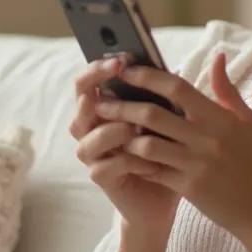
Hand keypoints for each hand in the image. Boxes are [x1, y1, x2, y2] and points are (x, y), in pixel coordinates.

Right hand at [70, 55, 180, 238]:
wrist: (166, 196)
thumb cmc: (165, 151)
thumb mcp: (167, 120)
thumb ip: (161, 96)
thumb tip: (170, 66)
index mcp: (103, 109)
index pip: (89, 80)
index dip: (99, 67)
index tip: (121, 56)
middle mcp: (90, 128)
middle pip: (81, 100)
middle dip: (96, 83)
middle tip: (118, 72)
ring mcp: (93, 154)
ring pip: (88, 136)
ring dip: (113, 129)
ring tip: (135, 127)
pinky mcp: (101, 178)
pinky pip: (105, 166)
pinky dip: (127, 161)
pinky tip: (150, 162)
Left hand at [95, 52, 251, 242]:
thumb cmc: (251, 161)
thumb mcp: (245, 121)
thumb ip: (226, 89)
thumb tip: (216, 56)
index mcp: (219, 117)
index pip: (178, 88)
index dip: (148, 76)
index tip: (126, 69)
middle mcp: (207, 138)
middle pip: (154, 114)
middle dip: (123, 105)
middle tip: (102, 100)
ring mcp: (196, 164)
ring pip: (147, 144)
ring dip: (123, 135)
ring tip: (106, 128)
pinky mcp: (188, 187)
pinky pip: (152, 170)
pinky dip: (134, 162)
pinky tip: (121, 154)